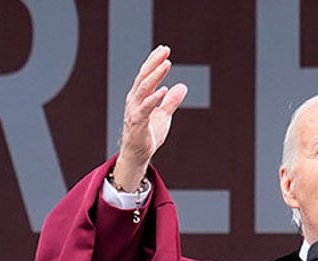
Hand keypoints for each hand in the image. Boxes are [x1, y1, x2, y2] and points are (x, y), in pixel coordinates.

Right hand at [113, 45, 187, 189]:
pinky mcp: (138, 123)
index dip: (155, 61)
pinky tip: (163, 90)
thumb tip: (182, 87)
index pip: (147, 75)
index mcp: (140, 96)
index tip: (164, 49)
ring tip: (166, 64)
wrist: (138, 154)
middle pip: (144, 77)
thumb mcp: (164, 115)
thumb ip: (171, 101)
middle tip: (165, 50)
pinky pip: (145, 108)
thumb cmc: (148, 134)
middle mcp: (134, 100)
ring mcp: (135, 110)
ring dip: (155, 75)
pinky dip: (154, 98)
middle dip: (154, 62)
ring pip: (144, 88)